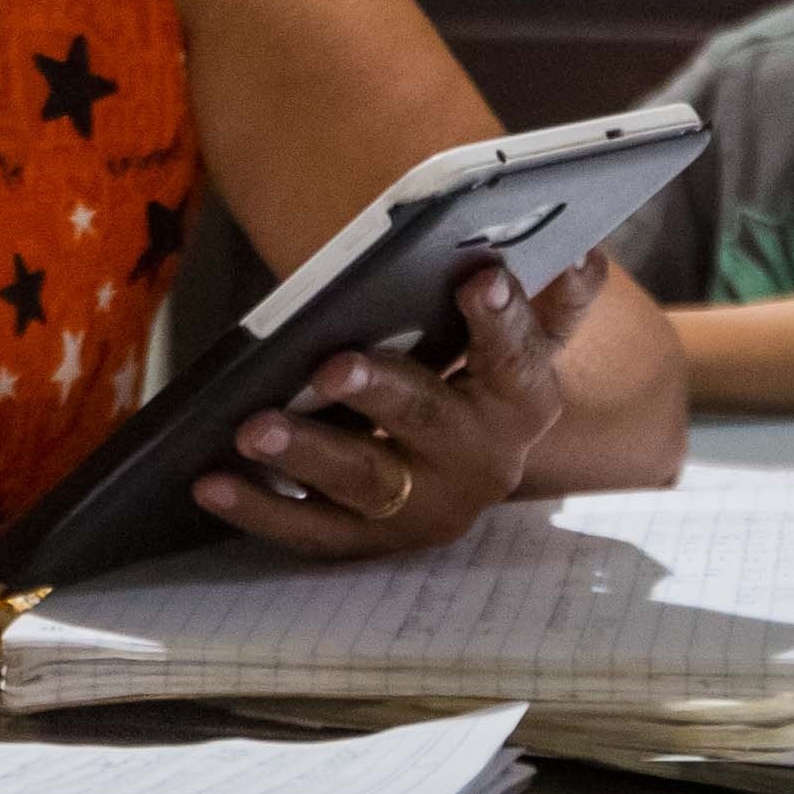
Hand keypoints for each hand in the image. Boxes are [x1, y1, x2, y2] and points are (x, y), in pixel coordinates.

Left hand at [199, 252, 608, 560]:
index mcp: (522, 401)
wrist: (469, 468)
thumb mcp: (514, 341)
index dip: (501, 321)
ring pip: (365, 481)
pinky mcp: (370, 541)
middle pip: (429, 420)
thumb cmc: (478, 378)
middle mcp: (481, 462)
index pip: (519, 358)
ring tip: (252, 427)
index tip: (478, 277)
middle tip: (330, 367)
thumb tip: (585, 251)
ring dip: (307, 454)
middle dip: (381, 392)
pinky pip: (309, 530)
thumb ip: (544, 300)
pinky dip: (258, 508)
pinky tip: (208, 481)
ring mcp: (424, 508)